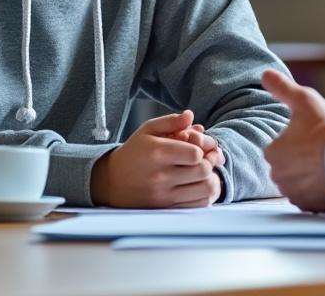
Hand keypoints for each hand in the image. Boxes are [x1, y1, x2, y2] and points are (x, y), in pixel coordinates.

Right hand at [91, 110, 221, 207]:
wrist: (113, 182)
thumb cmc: (134, 153)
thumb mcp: (147, 130)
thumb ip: (170, 121)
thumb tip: (190, 115)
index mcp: (156, 152)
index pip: (195, 153)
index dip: (204, 147)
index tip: (201, 146)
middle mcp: (160, 176)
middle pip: (203, 171)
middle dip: (210, 162)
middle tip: (207, 158)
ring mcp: (164, 196)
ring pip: (205, 190)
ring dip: (211, 179)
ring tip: (205, 172)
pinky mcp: (167, 209)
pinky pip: (198, 205)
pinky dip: (206, 195)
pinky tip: (199, 186)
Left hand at [261, 70, 324, 212]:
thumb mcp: (303, 100)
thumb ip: (281, 87)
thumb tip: (264, 73)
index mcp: (272, 152)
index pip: (280, 148)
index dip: (298, 142)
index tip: (313, 138)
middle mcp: (278, 175)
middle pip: (289, 167)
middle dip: (302, 162)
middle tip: (321, 152)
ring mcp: (294, 192)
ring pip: (300, 183)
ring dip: (310, 177)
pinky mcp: (309, 205)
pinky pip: (311, 199)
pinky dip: (318, 192)